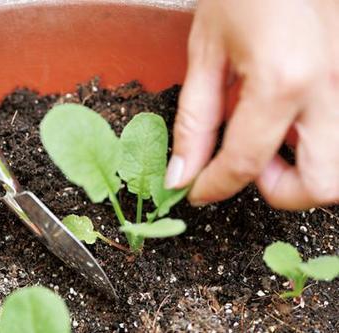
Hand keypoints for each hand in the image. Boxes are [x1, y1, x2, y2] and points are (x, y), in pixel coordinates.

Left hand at [165, 0, 338, 209]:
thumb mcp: (205, 55)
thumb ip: (194, 124)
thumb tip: (183, 175)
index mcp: (284, 80)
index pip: (246, 162)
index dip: (214, 186)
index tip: (197, 190)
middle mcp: (331, 87)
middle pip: (321, 186)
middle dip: (278, 191)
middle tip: (248, 164)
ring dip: (305, 170)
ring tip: (271, 137)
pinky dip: (317, 143)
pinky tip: (289, 117)